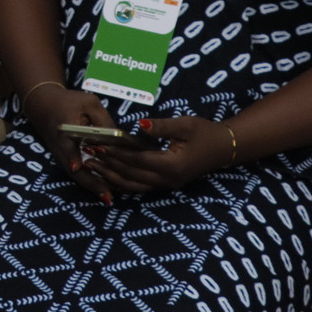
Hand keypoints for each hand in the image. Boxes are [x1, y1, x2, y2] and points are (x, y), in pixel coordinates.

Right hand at [23, 83, 116, 202]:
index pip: (67, 144)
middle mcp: (60, 146)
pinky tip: (104, 188)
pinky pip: (76, 173)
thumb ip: (104, 121)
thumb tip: (120, 141)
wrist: (43, 105)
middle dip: (90, 183)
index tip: (77, 166)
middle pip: (73, 168)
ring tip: (109, 196)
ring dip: (91, 186)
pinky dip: (89, 181)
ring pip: (74, 175)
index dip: (72, 156)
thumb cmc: (69, 102)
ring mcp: (60, 155)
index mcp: (65, 128)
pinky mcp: (63, 159)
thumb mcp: (89, 103)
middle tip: (107, 196)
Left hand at [84, 116, 232, 194]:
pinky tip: (108, 175)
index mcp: (172, 164)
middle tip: (88, 154)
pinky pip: (139, 187)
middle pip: (131, 175)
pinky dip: (122, 182)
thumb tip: (140, 125)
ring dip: (111, 176)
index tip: (98, 144)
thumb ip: (161, 126)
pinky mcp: (165, 184)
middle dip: (108, 165)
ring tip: (92, 166)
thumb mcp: (185, 125)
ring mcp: (166, 185)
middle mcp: (167, 179)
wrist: (223, 148)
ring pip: (133, 185)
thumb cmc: (204, 132)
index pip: (137, 160)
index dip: (116, 153)